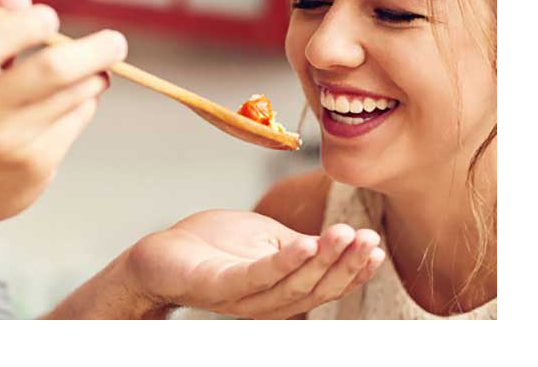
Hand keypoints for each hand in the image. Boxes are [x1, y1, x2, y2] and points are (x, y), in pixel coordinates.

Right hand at [0, 0, 125, 228]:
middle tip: (116, 42)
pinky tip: (65, 109)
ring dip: (91, 78)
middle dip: (94, 51)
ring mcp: (7, 142)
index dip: (26, 22)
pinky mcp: (34, 166)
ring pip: (75, 95)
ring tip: (87, 74)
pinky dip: (82, 106)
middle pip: (51, 70)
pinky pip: (76, 120)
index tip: (50, 18)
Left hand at [124, 209, 385, 318]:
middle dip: (346, 265)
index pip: (325, 285)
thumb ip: (300, 245)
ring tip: (345, 234)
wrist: (160, 254)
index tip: (377, 246)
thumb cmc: (212, 246)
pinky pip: (256, 278)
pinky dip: (283, 263)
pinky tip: (304, 244)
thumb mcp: (266, 239)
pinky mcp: (217, 287)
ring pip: (292, 286)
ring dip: (322, 261)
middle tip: (368, 238)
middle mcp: (265, 302)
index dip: (354, 270)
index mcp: (281, 291)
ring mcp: (241, 298)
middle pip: (315, 290)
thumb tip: (341, 240)